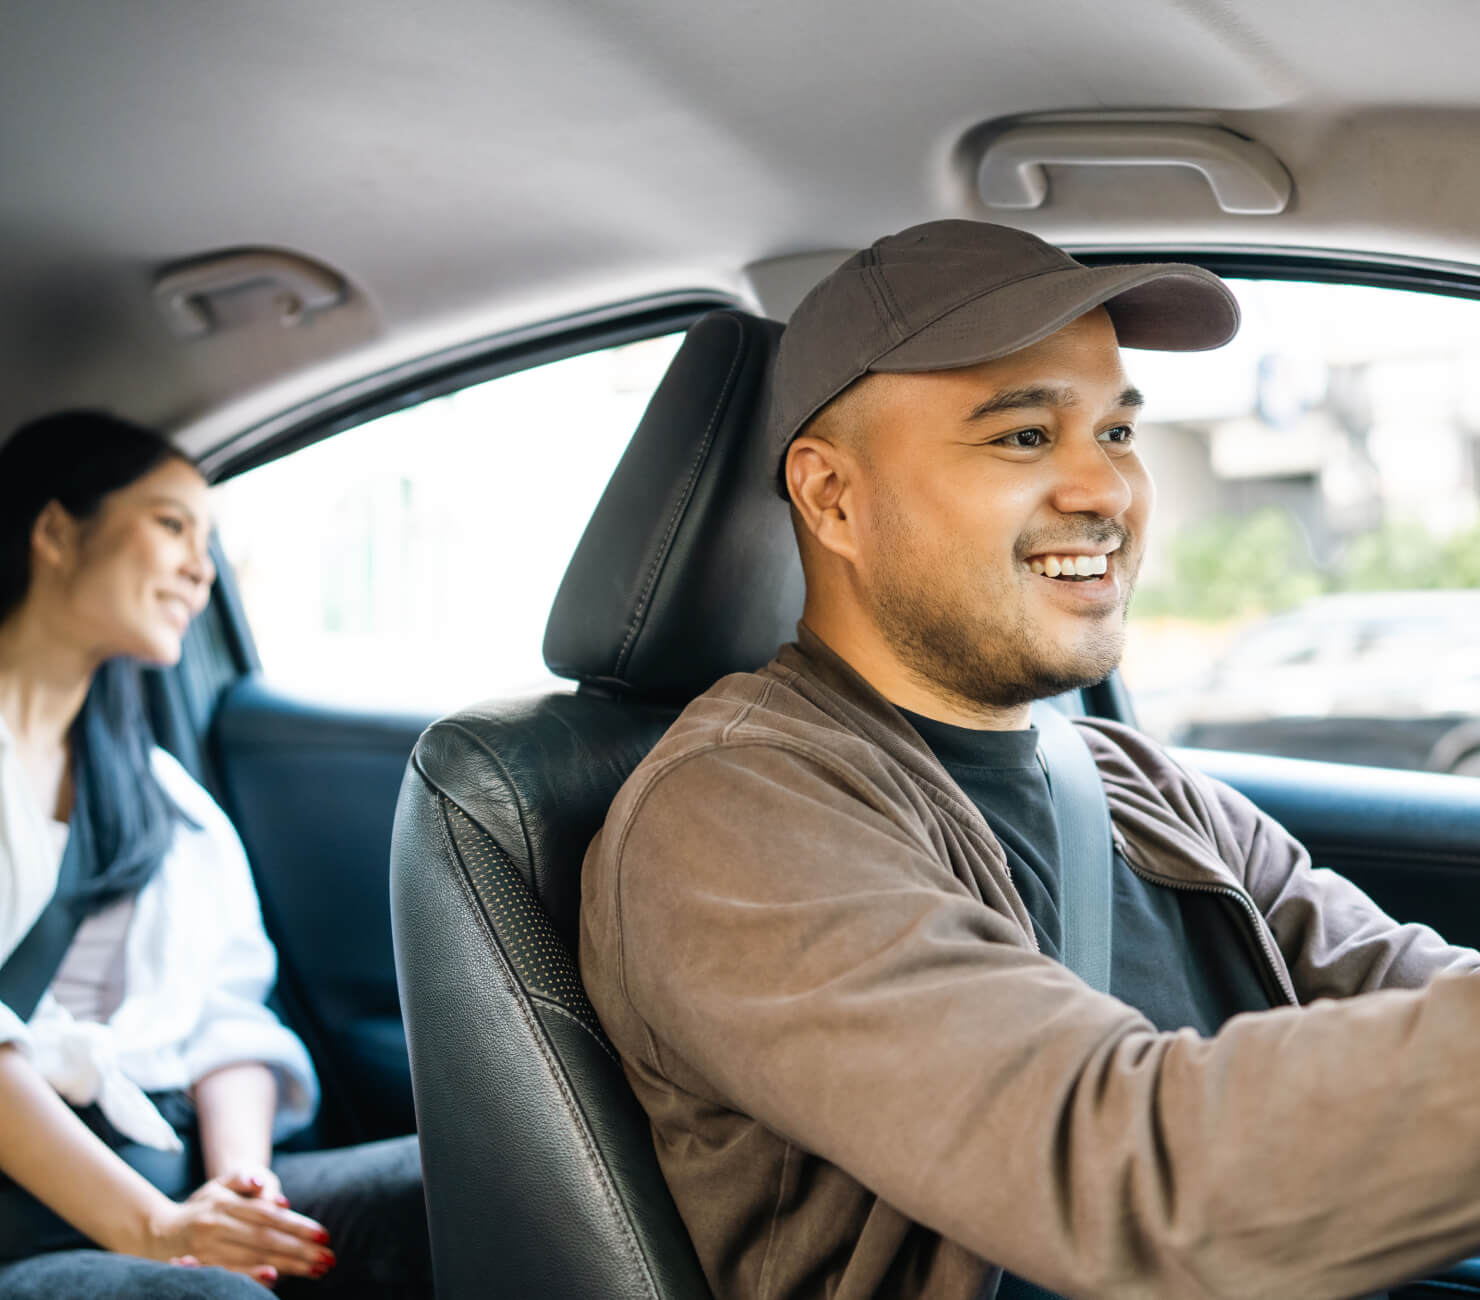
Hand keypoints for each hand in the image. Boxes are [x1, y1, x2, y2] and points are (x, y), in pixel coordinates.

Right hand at [148, 1170, 334, 1287]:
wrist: (157, 1233)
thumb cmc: (201, 1206)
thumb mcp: (219, 1185)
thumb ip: (241, 1178)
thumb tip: (261, 1181)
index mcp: (224, 1205)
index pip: (267, 1216)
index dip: (297, 1226)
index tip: (324, 1235)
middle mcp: (215, 1227)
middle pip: (265, 1239)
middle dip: (300, 1250)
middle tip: (329, 1258)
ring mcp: (205, 1251)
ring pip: (252, 1258)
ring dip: (287, 1266)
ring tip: (316, 1270)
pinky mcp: (199, 1269)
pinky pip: (230, 1275)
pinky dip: (252, 1278)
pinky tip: (275, 1279)